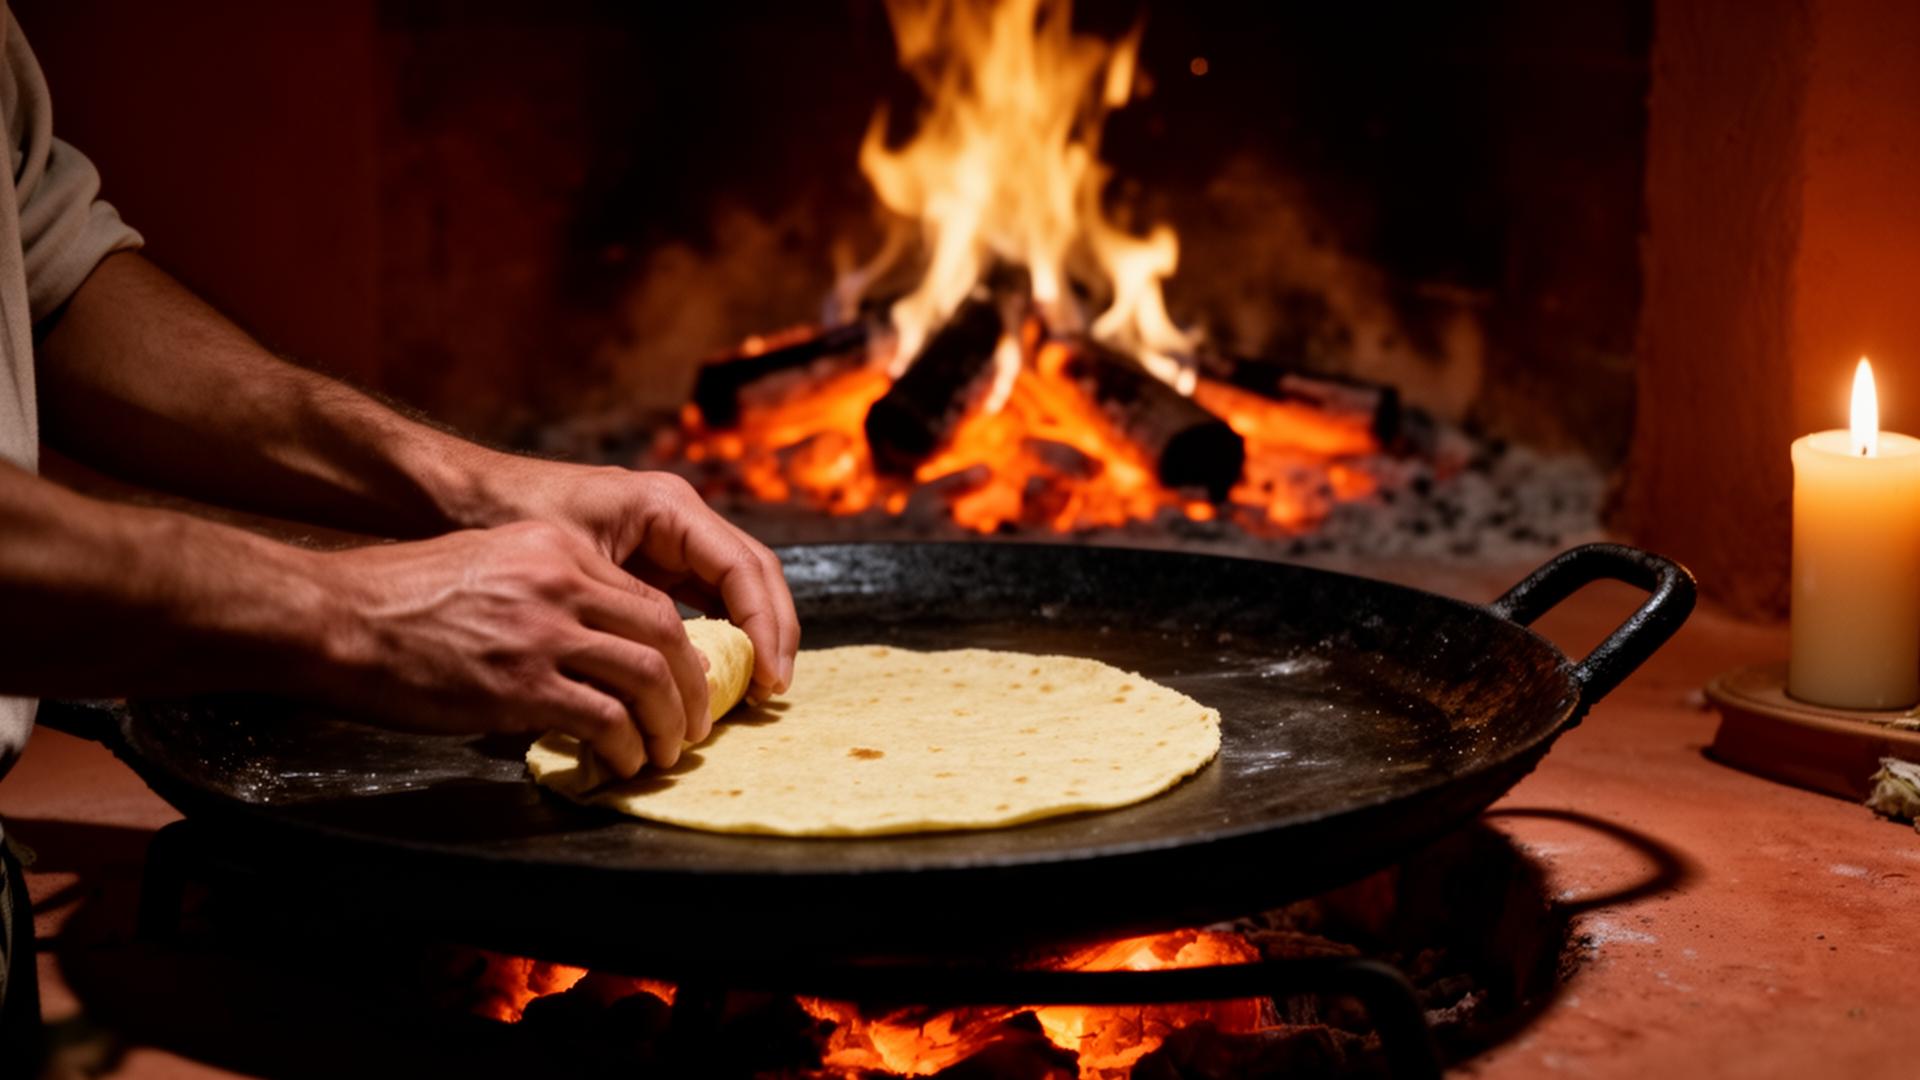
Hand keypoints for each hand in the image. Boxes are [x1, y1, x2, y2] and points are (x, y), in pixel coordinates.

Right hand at [309, 521, 709, 776]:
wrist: (336, 617)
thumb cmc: (399, 599)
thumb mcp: (488, 565)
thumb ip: (547, 590)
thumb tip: (590, 639)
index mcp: (556, 552)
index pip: (646, 599)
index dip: (680, 647)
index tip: (685, 679)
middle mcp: (561, 583)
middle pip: (663, 635)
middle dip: (690, 687)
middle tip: (693, 723)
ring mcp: (543, 634)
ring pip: (646, 678)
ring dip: (668, 724)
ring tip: (666, 752)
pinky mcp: (520, 685)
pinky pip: (605, 720)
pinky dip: (625, 747)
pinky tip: (622, 763)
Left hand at [479, 461, 797, 700]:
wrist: (456, 497)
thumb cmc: (505, 519)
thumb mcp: (567, 567)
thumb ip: (625, 615)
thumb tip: (677, 676)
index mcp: (667, 507)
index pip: (744, 567)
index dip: (765, 625)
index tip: (768, 678)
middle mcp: (679, 517)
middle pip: (755, 574)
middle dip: (772, 632)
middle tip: (773, 691)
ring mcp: (669, 538)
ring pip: (737, 586)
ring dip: (753, 635)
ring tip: (756, 690)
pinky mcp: (653, 561)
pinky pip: (706, 596)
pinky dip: (721, 633)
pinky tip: (719, 674)